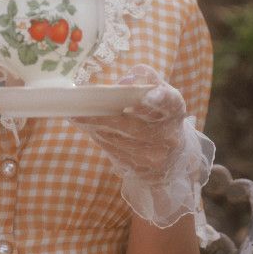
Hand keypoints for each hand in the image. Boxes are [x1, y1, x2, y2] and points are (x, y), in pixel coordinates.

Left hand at [74, 65, 188, 182]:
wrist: (175, 154)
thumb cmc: (159, 115)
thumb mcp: (159, 94)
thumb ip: (144, 81)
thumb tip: (123, 83)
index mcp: (174, 111)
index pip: (170, 103)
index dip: (160, 99)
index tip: (148, 95)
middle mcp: (170, 137)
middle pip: (133, 126)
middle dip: (103, 118)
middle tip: (80, 111)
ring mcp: (157, 157)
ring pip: (119, 141)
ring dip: (96, 129)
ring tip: (78, 118)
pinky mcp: (144, 172)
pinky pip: (116, 154)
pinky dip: (101, 140)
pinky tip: (91, 130)